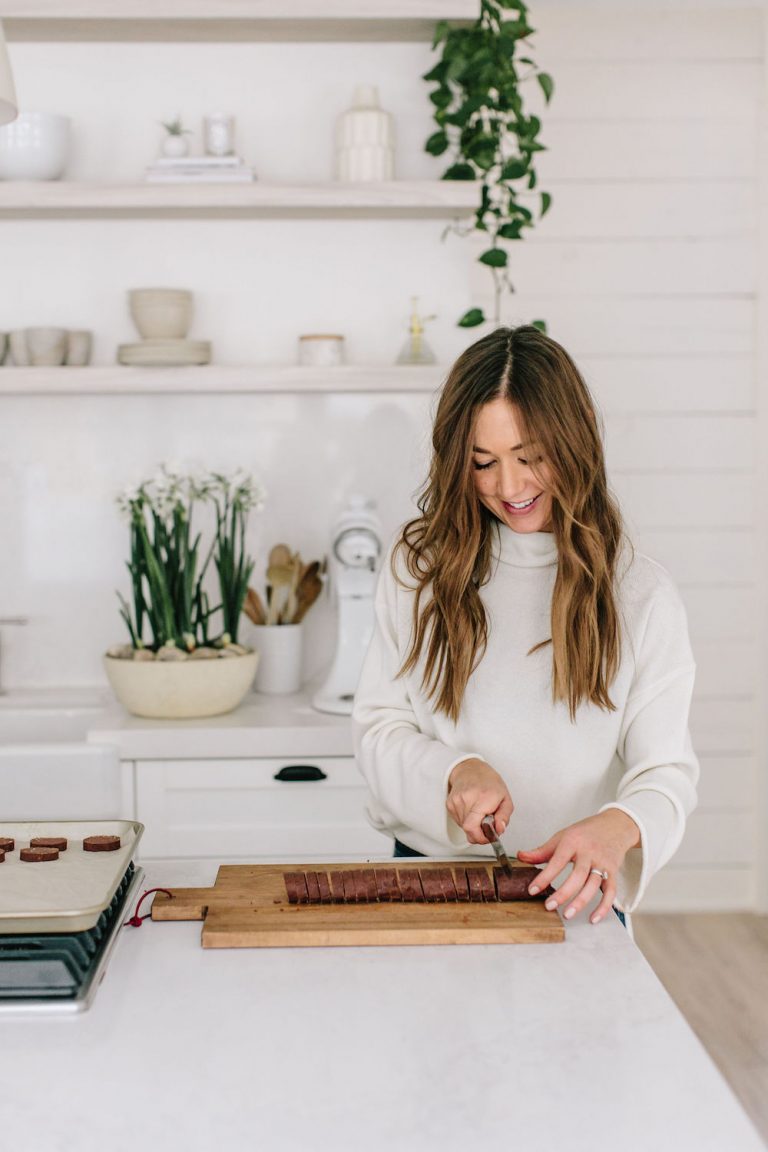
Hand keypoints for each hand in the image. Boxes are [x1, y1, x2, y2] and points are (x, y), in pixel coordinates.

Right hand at [447, 758, 513, 844]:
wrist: (471, 769)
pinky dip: (466, 819)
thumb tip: (499, 830)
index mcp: (483, 798)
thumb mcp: (505, 799)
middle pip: (468, 829)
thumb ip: (504, 817)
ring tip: (479, 813)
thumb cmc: (490, 783)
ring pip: (463, 827)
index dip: (480, 837)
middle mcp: (467, 798)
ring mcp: (456, 801)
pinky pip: (458, 820)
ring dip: (472, 825)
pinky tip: (471, 809)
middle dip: (478, 832)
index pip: (472, 827)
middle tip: (486, 824)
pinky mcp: (449, 803)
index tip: (488, 837)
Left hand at [516, 810, 640, 923]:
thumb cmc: (586, 832)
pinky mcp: (613, 872)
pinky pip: (610, 891)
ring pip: (593, 885)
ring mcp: (603, 863)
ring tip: (568, 914)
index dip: (544, 877)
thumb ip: (542, 851)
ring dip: (581, 902)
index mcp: (573, 842)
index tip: (532, 890)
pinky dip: (604, 907)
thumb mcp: (562, 837)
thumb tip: (521, 856)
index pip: (557, 861)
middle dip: (563, 893)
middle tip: (549, 906)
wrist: (615, 825)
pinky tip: (593, 918)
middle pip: (577, 875)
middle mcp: (589, 852)